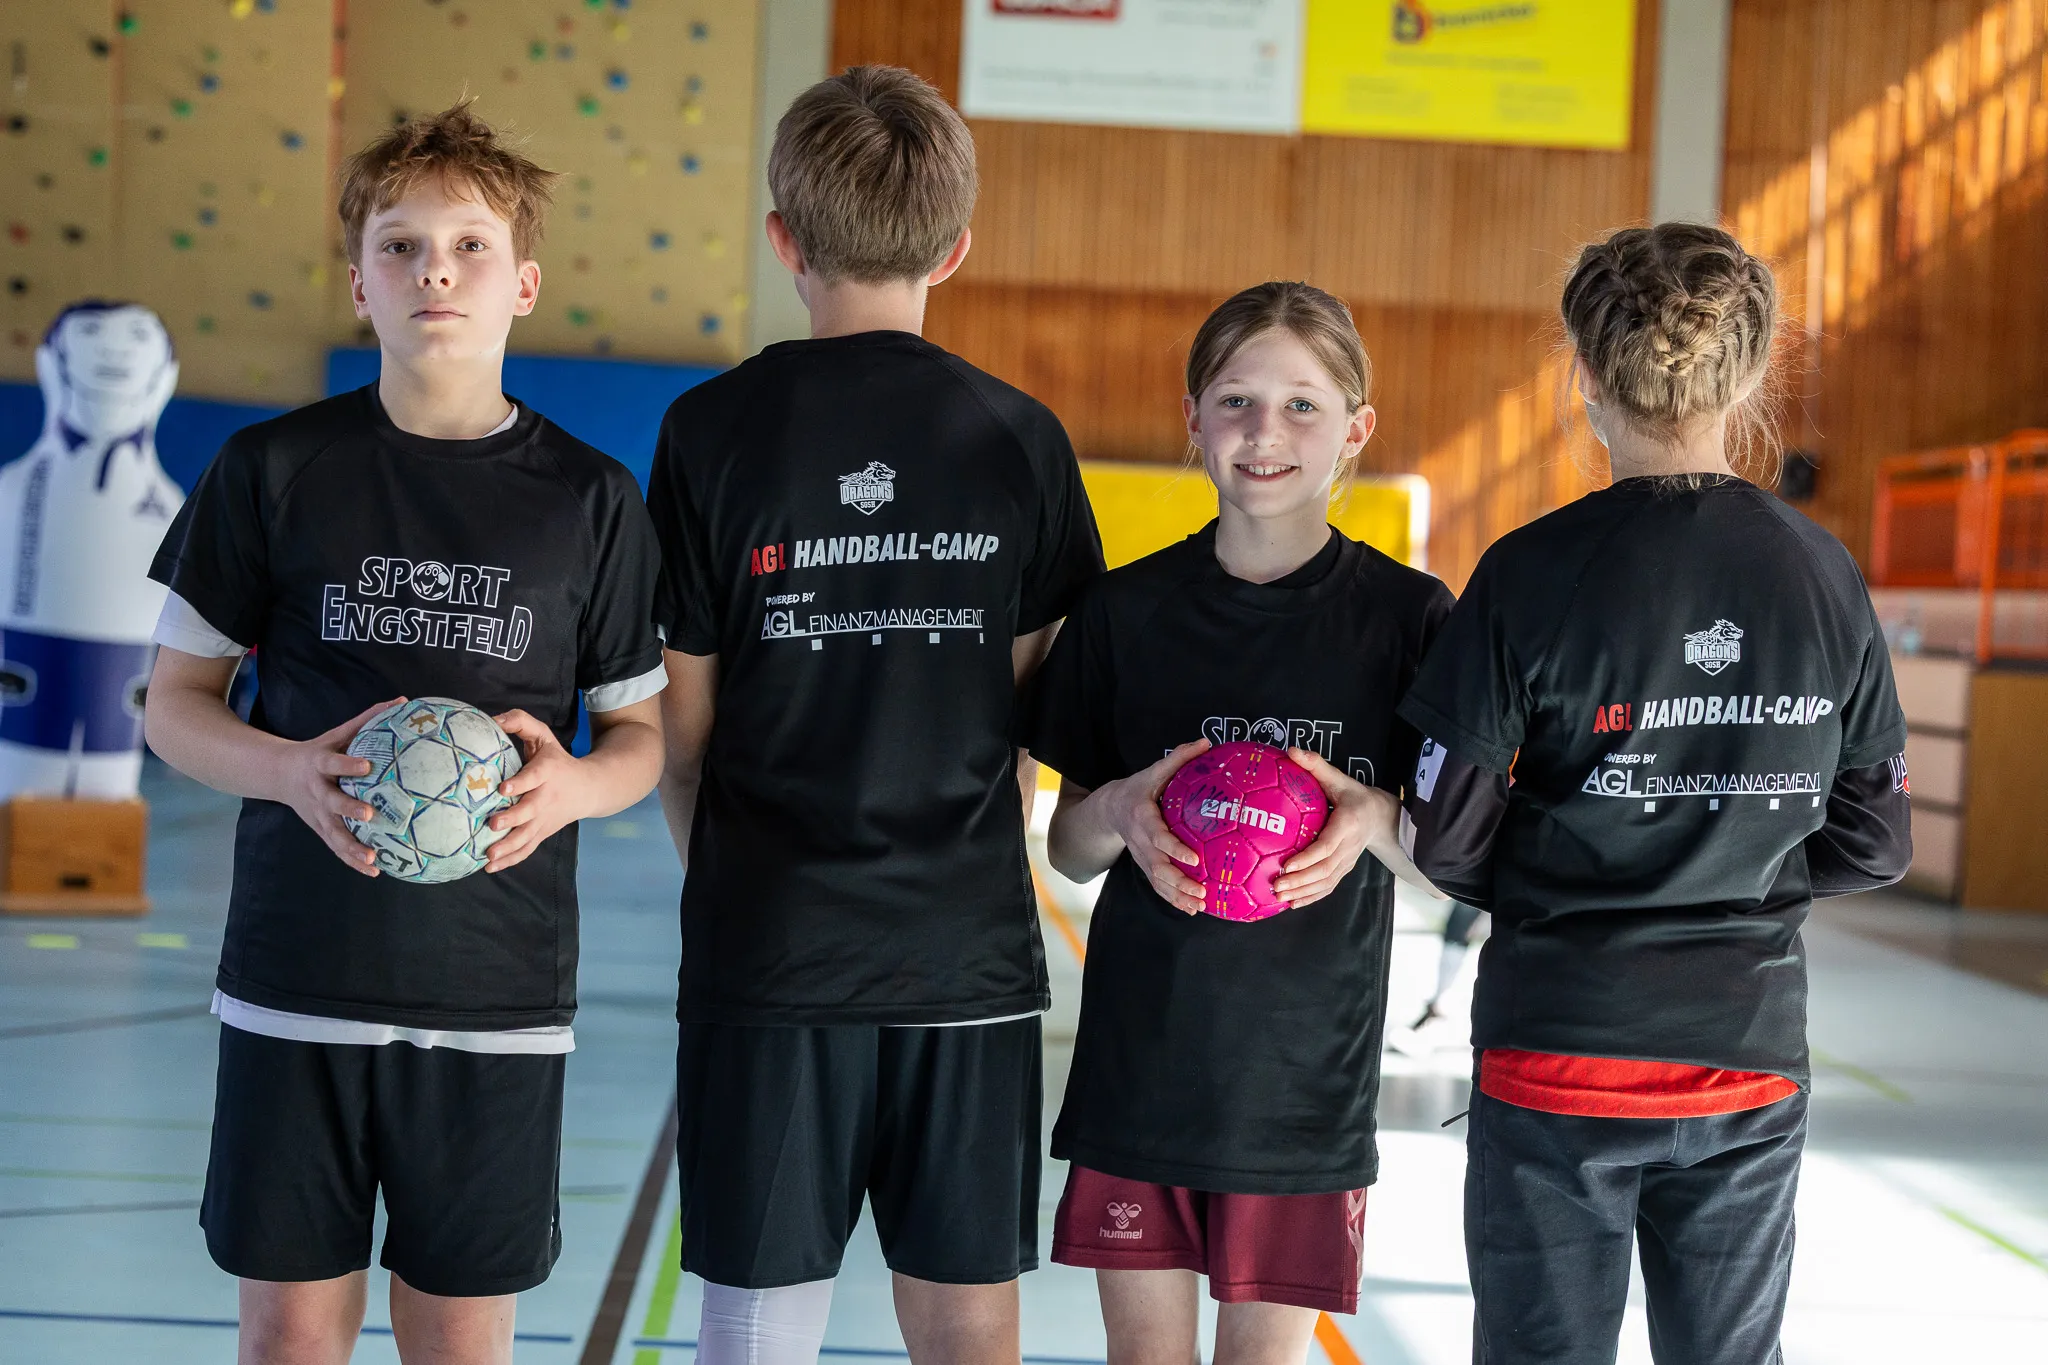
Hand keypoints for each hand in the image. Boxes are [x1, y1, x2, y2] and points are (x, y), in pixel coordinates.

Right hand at [283, 697, 404, 876]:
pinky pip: (336, 847)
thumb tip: (402, 701)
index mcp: (319, 765)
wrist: (279, 774)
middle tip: (369, 814)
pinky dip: (352, 860)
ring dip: (352, 847)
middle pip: (331, 803)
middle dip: (348, 810)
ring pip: (333, 833)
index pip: (332, 764)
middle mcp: (316, 792)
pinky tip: (373, 870)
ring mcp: (317, 814)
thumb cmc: (318, 751)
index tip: (365, 766)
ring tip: (373, 859)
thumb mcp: (337, 734)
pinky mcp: (320, 829)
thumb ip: (367, 719)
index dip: (347, 765)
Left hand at [485, 709, 596, 872]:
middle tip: (493, 824)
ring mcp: (545, 819)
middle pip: (530, 811)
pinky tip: (491, 866)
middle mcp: (547, 798)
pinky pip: (527, 848)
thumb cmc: (557, 759)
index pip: (534, 777)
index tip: (503, 788)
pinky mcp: (542, 832)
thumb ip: (520, 722)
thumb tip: (492, 719)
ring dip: (508, 847)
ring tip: (489, 855)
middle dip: (512, 819)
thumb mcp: (544, 736)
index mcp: (547, 772)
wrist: (590, 788)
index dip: (520, 783)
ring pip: (527, 835)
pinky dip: (511, 860)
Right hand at [1098, 739, 1210, 915]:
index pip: (1158, 837)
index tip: (1195, 859)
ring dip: (1177, 895)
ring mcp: (1140, 857)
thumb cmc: (1137, 789)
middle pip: (1158, 867)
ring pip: (1157, 881)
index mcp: (1142, 818)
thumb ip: (1178, 758)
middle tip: (1201, 891)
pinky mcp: (1144, 866)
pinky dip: (1173, 899)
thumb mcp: (1152, 772)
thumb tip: (1205, 742)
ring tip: (1199, 905)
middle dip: (1179, 882)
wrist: (1108, 810)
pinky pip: (1157, 886)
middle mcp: (1139, 842)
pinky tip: (1192, 909)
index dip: (1175, 849)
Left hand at [1271, 748, 1396, 907]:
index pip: (1326, 846)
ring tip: (1278, 897)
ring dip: (1302, 892)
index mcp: (1346, 825)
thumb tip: (1291, 751)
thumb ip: (1315, 765)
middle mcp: (1348, 847)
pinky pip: (1328, 887)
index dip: (1307, 858)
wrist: (1381, 816)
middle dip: (1299, 881)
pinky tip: (1292, 903)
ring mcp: (1348, 861)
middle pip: (1324, 870)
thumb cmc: (1354, 795)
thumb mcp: (1338, 778)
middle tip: (1275, 886)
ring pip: (1325, 883)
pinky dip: (1311, 897)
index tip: (1286, 864)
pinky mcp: (1344, 869)